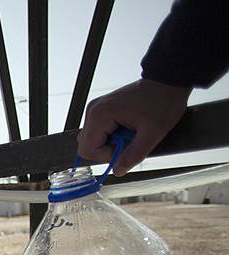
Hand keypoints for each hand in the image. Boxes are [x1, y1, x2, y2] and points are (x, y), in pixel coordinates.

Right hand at [77, 78, 191, 175]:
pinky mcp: (102, 110)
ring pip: (93, 140)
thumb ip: (133, 155)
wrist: (167, 81)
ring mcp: (96, 110)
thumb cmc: (162, 101)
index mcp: (99, 115)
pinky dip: (112, 135)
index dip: (107, 156)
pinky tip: (127, 128)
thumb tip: (117, 171)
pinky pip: (99, 132)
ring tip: (130, 132)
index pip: (88, 150)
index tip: (127, 147)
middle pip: (87, 146)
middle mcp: (92, 111)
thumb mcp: (152, 133)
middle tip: (130, 140)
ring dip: (111, 143)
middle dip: (108, 149)